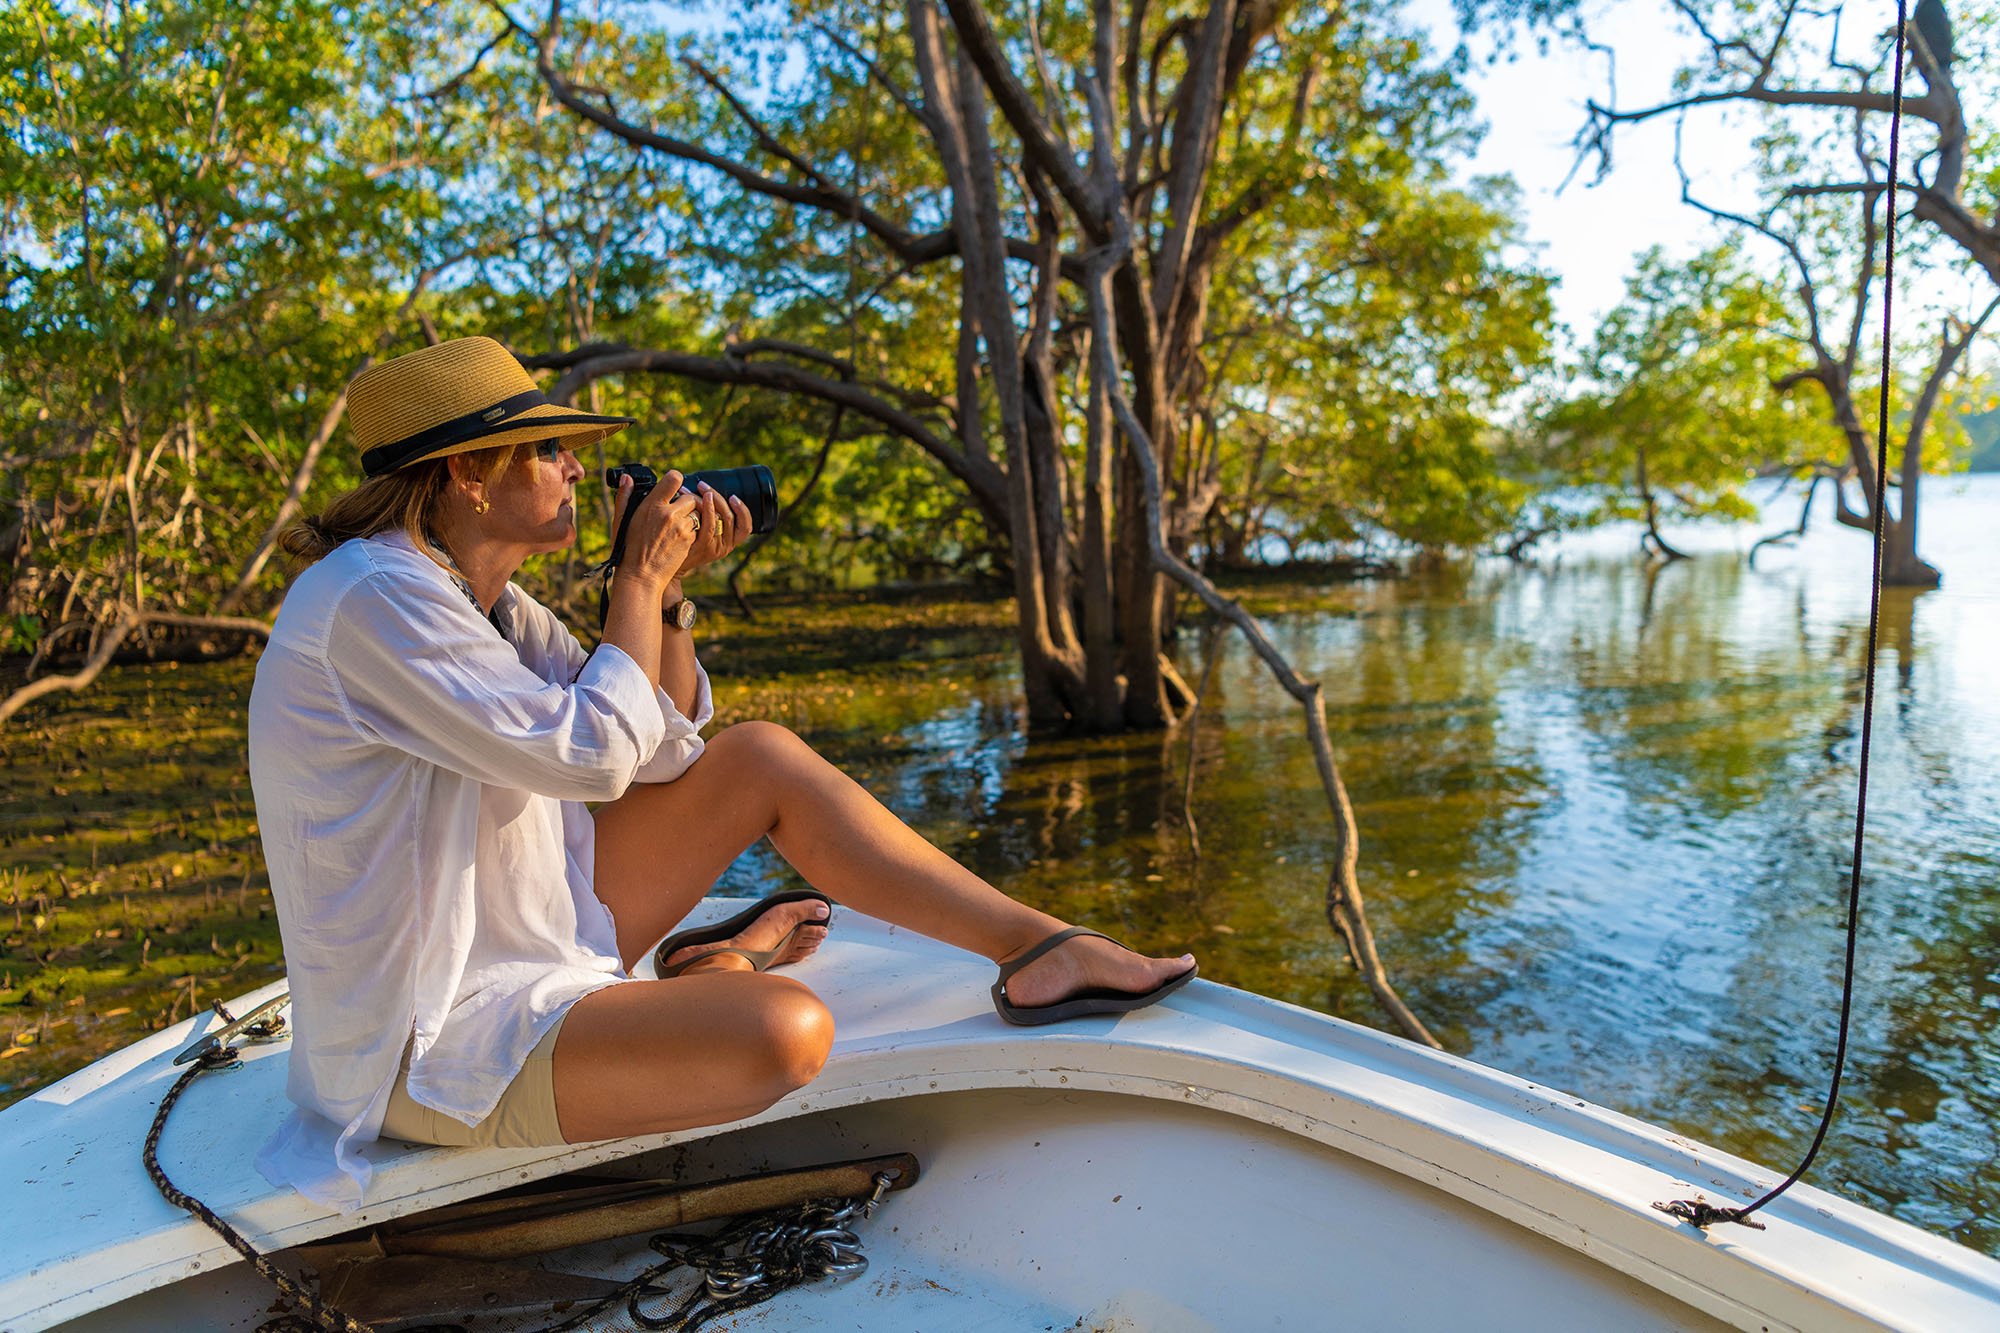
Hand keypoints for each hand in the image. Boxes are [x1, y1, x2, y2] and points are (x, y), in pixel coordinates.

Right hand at [608, 469, 701, 593]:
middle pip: (689, 497)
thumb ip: (624, 497)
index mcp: (652, 506)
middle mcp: (670, 514)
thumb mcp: (621, 522)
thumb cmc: (627, 550)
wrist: (641, 576)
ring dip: (689, 517)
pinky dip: (691, 530)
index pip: (674, 479)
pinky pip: (697, 529)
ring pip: (696, 514)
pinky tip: (677, 538)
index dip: (675, 481)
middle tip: (674, 511)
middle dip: (684, 503)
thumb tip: (627, 478)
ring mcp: (682, 528)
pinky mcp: (690, 540)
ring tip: (675, 527)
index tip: (672, 487)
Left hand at [673, 481, 753, 576]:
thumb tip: (709, 492)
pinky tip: (700, 499)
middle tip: (704, 486)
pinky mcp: (704, 548)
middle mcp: (726, 547)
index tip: (733, 497)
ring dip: (713, 499)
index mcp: (729, 542)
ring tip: (701, 488)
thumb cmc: (684, 543)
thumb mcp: (702, 532)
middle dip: (719, 497)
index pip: (746, 527)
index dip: (743, 510)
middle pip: (731, 517)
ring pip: (723, 518)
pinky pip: (710, 525)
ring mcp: (715, 548)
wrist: (669, 563)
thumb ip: (710, 518)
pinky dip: (708, 509)